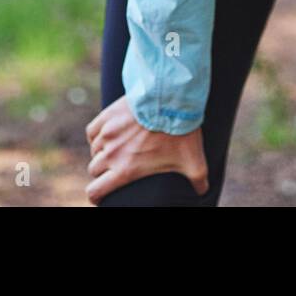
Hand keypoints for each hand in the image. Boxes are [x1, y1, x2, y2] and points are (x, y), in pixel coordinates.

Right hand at [84, 94, 209, 204]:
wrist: (171, 98)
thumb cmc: (181, 133)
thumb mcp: (194, 162)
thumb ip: (198, 180)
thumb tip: (203, 190)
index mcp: (125, 170)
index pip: (95, 192)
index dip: (96, 197)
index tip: (101, 196)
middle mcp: (111, 153)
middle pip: (94, 170)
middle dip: (102, 173)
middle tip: (115, 169)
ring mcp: (107, 133)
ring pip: (94, 150)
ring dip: (101, 153)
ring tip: (116, 150)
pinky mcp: (107, 115)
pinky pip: (92, 131)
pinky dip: (97, 135)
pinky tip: (107, 134)